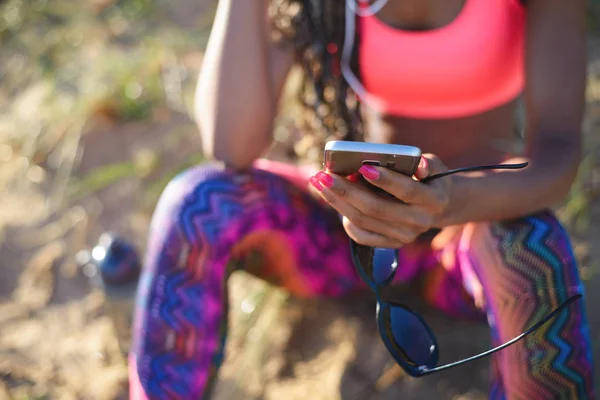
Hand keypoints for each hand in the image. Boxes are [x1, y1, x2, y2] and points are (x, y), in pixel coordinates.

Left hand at [309, 154, 453, 247]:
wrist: (440, 206)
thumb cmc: (428, 177)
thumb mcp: (433, 165)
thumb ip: (424, 162)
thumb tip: (417, 164)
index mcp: (433, 200)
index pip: (408, 191)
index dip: (386, 180)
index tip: (363, 168)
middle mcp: (419, 222)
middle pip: (376, 208)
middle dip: (346, 191)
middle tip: (323, 175)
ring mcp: (404, 236)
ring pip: (364, 220)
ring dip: (337, 201)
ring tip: (319, 183)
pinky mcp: (392, 244)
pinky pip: (361, 235)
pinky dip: (345, 218)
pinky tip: (333, 200)